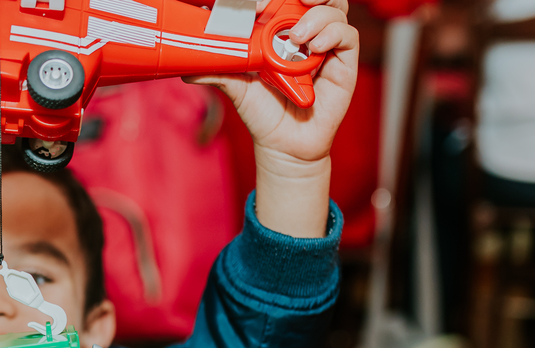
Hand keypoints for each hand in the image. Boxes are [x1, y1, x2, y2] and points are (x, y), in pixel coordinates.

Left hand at [187, 0, 357, 236]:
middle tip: (290, 0)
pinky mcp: (343, 62)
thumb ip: (217, 71)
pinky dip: (332, 34)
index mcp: (280, 32)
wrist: (282, 145)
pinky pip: (347, 34)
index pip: (284, 1)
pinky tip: (314, 48)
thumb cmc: (263, 113)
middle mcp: (305, 33)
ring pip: (335, 8)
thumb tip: (187, 68)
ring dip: (317, 15)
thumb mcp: (236, 88)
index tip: (255, 6)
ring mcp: (325, 46)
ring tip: (297, 36)